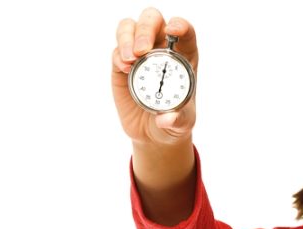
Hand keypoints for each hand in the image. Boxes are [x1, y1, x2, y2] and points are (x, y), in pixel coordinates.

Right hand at [111, 8, 198, 145]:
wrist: (153, 133)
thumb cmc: (175, 121)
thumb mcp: (182, 123)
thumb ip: (178, 119)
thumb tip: (166, 119)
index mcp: (184, 57)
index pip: (185, 32)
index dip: (180, 25)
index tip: (173, 30)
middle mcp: (161, 49)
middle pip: (153, 20)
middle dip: (146, 29)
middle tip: (142, 50)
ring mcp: (139, 54)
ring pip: (130, 27)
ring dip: (128, 38)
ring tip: (130, 59)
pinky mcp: (121, 64)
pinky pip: (116, 49)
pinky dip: (118, 55)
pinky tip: (124, 68)